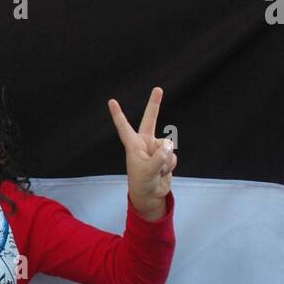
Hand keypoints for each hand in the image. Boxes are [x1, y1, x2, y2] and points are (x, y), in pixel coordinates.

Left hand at [107, 87, 175, 220]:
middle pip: (150, 119)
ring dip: (165, 160)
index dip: (118, 114)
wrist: (151, 195)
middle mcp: (145, 143)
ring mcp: (156, 148)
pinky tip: (163, 172)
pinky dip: (170, 164)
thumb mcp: (148, 172)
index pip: (124, 127)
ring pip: (167, 146)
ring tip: (157, 171)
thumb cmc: (142, 183)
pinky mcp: (165, 155)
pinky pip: (172, 155)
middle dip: (155, 104)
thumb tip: (168, 147)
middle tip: (158, 89)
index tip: (111, 101)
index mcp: (133, 145)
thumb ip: (158, 158)